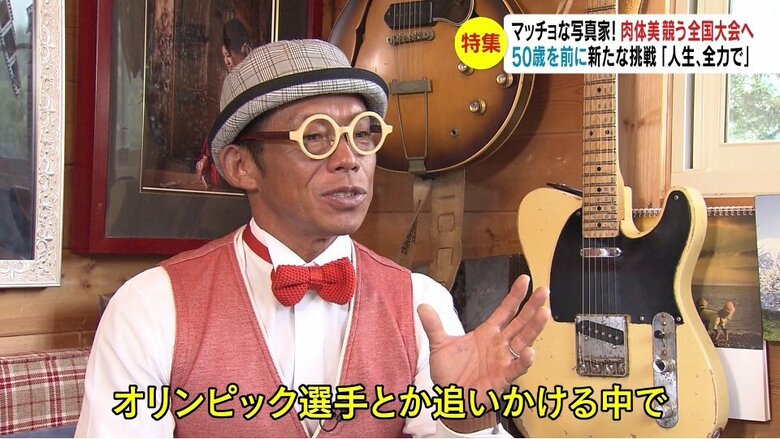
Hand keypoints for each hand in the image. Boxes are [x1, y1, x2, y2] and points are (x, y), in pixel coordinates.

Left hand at [417, 275, 549, 432]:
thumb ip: (434, 326)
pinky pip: (516, 368)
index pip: (505, 310)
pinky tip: (530, 352)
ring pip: (523, 341)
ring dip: (534, 328)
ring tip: (543, 312)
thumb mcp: (439, 346)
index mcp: (487, 333)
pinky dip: (523, 361)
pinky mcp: (502, 378)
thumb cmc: (451, 373)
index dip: (515, 296)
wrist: (451, 398)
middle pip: (520, 322)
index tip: (525, 279)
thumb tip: (422, 306)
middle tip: (543, 291)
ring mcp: (503, 360)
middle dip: (532, 307)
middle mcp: (499, 344)